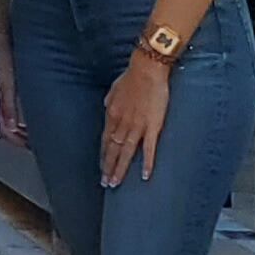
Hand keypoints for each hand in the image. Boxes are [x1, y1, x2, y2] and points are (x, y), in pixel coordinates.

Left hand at [101, 55, 173, 185]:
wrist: (146, 70)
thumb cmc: (131, 78)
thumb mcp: (114, 90)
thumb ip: (110, 102)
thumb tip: (108, 109)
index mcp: (112, 115)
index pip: (105, 140)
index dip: (103, 155)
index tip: (101, 167)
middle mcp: (121, 123)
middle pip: (113, 149)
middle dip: (108, 167)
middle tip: (105, 183)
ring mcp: (136, 126)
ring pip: (126, 152)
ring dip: (120, 169)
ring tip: (116, 183)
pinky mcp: (152, 127)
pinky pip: (148, 148)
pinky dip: (146, 163)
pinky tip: (143, 176)